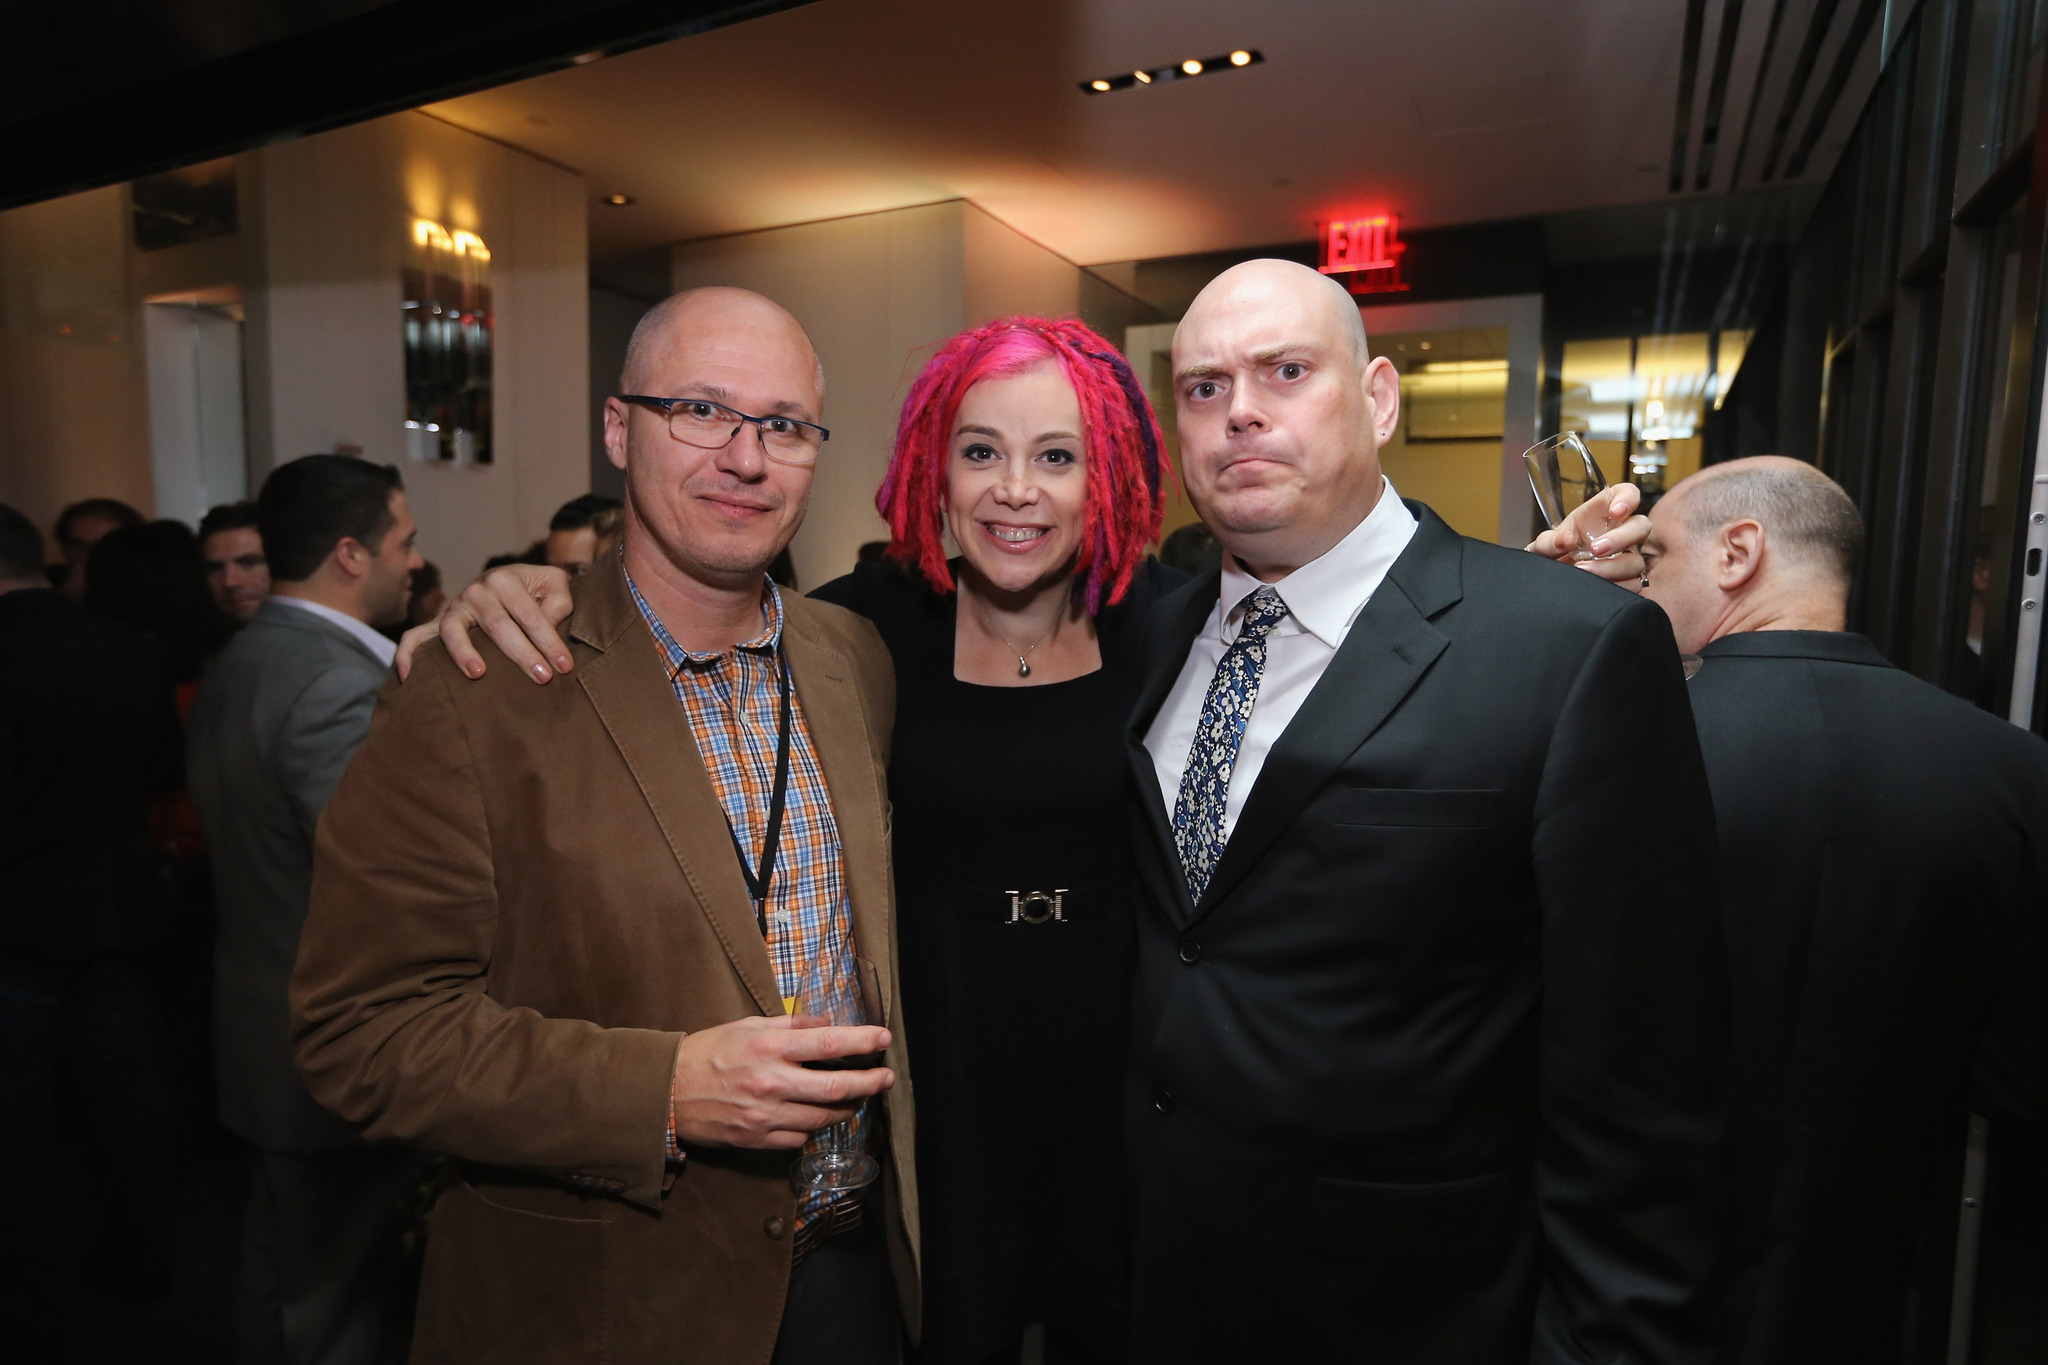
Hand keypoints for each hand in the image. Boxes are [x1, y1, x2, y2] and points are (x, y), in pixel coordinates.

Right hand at [394, 564, 576, 682]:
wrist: (510, 581)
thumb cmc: (537, 589)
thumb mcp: (555, 584)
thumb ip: (559, 601)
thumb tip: (549, 624)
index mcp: (504, 579)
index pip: (530, 614)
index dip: (549, 641)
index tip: (564, 666)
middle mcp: (476, 591)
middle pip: (497, 626)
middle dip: (521, 654)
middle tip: (542, 678)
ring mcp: (454, 607)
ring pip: (453, 629)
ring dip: (464, 652)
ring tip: (478, 673)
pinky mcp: (438, 623)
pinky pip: (416, 636)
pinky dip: (408, 654)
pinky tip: (409, 677)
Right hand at [669, 1014, 895, 1149]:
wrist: (666, 1092)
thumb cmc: (707, 1052)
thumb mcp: (747, 1027)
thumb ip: (789, 1026)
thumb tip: (826, 1024)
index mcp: (769, 1049)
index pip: (829, 1044)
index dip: (863, 1042)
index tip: (884, 1038)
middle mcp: (771, 1083)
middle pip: (836, 1088)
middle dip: (869, 1083)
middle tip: (886, 1078)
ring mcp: (765, 1116)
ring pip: (823, 1118)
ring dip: (847, 1108)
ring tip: (858, 1098)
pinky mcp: (758, 1140)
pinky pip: (799, 1137)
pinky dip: (814, 1126)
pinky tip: (818, 1115)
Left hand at [1527, 482, 1649, 592]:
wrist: (1555, 575)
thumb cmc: (1556, 550)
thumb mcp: (1545, 543)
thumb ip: (1549, 541)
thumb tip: (1565, 541)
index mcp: (1604, 510)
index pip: (1628, 493)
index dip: (1628, 499)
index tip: (1616, 511)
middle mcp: (1621, 530)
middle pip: (1641, 526)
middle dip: (1621, 538)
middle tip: (1595, 549)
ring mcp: (1627, 555)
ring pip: (1636, 560)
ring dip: (1612, 567)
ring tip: (1584, 570)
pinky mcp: (1627, 579)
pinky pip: (1634, 584)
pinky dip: (1616, 586)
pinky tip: (1596, 586)